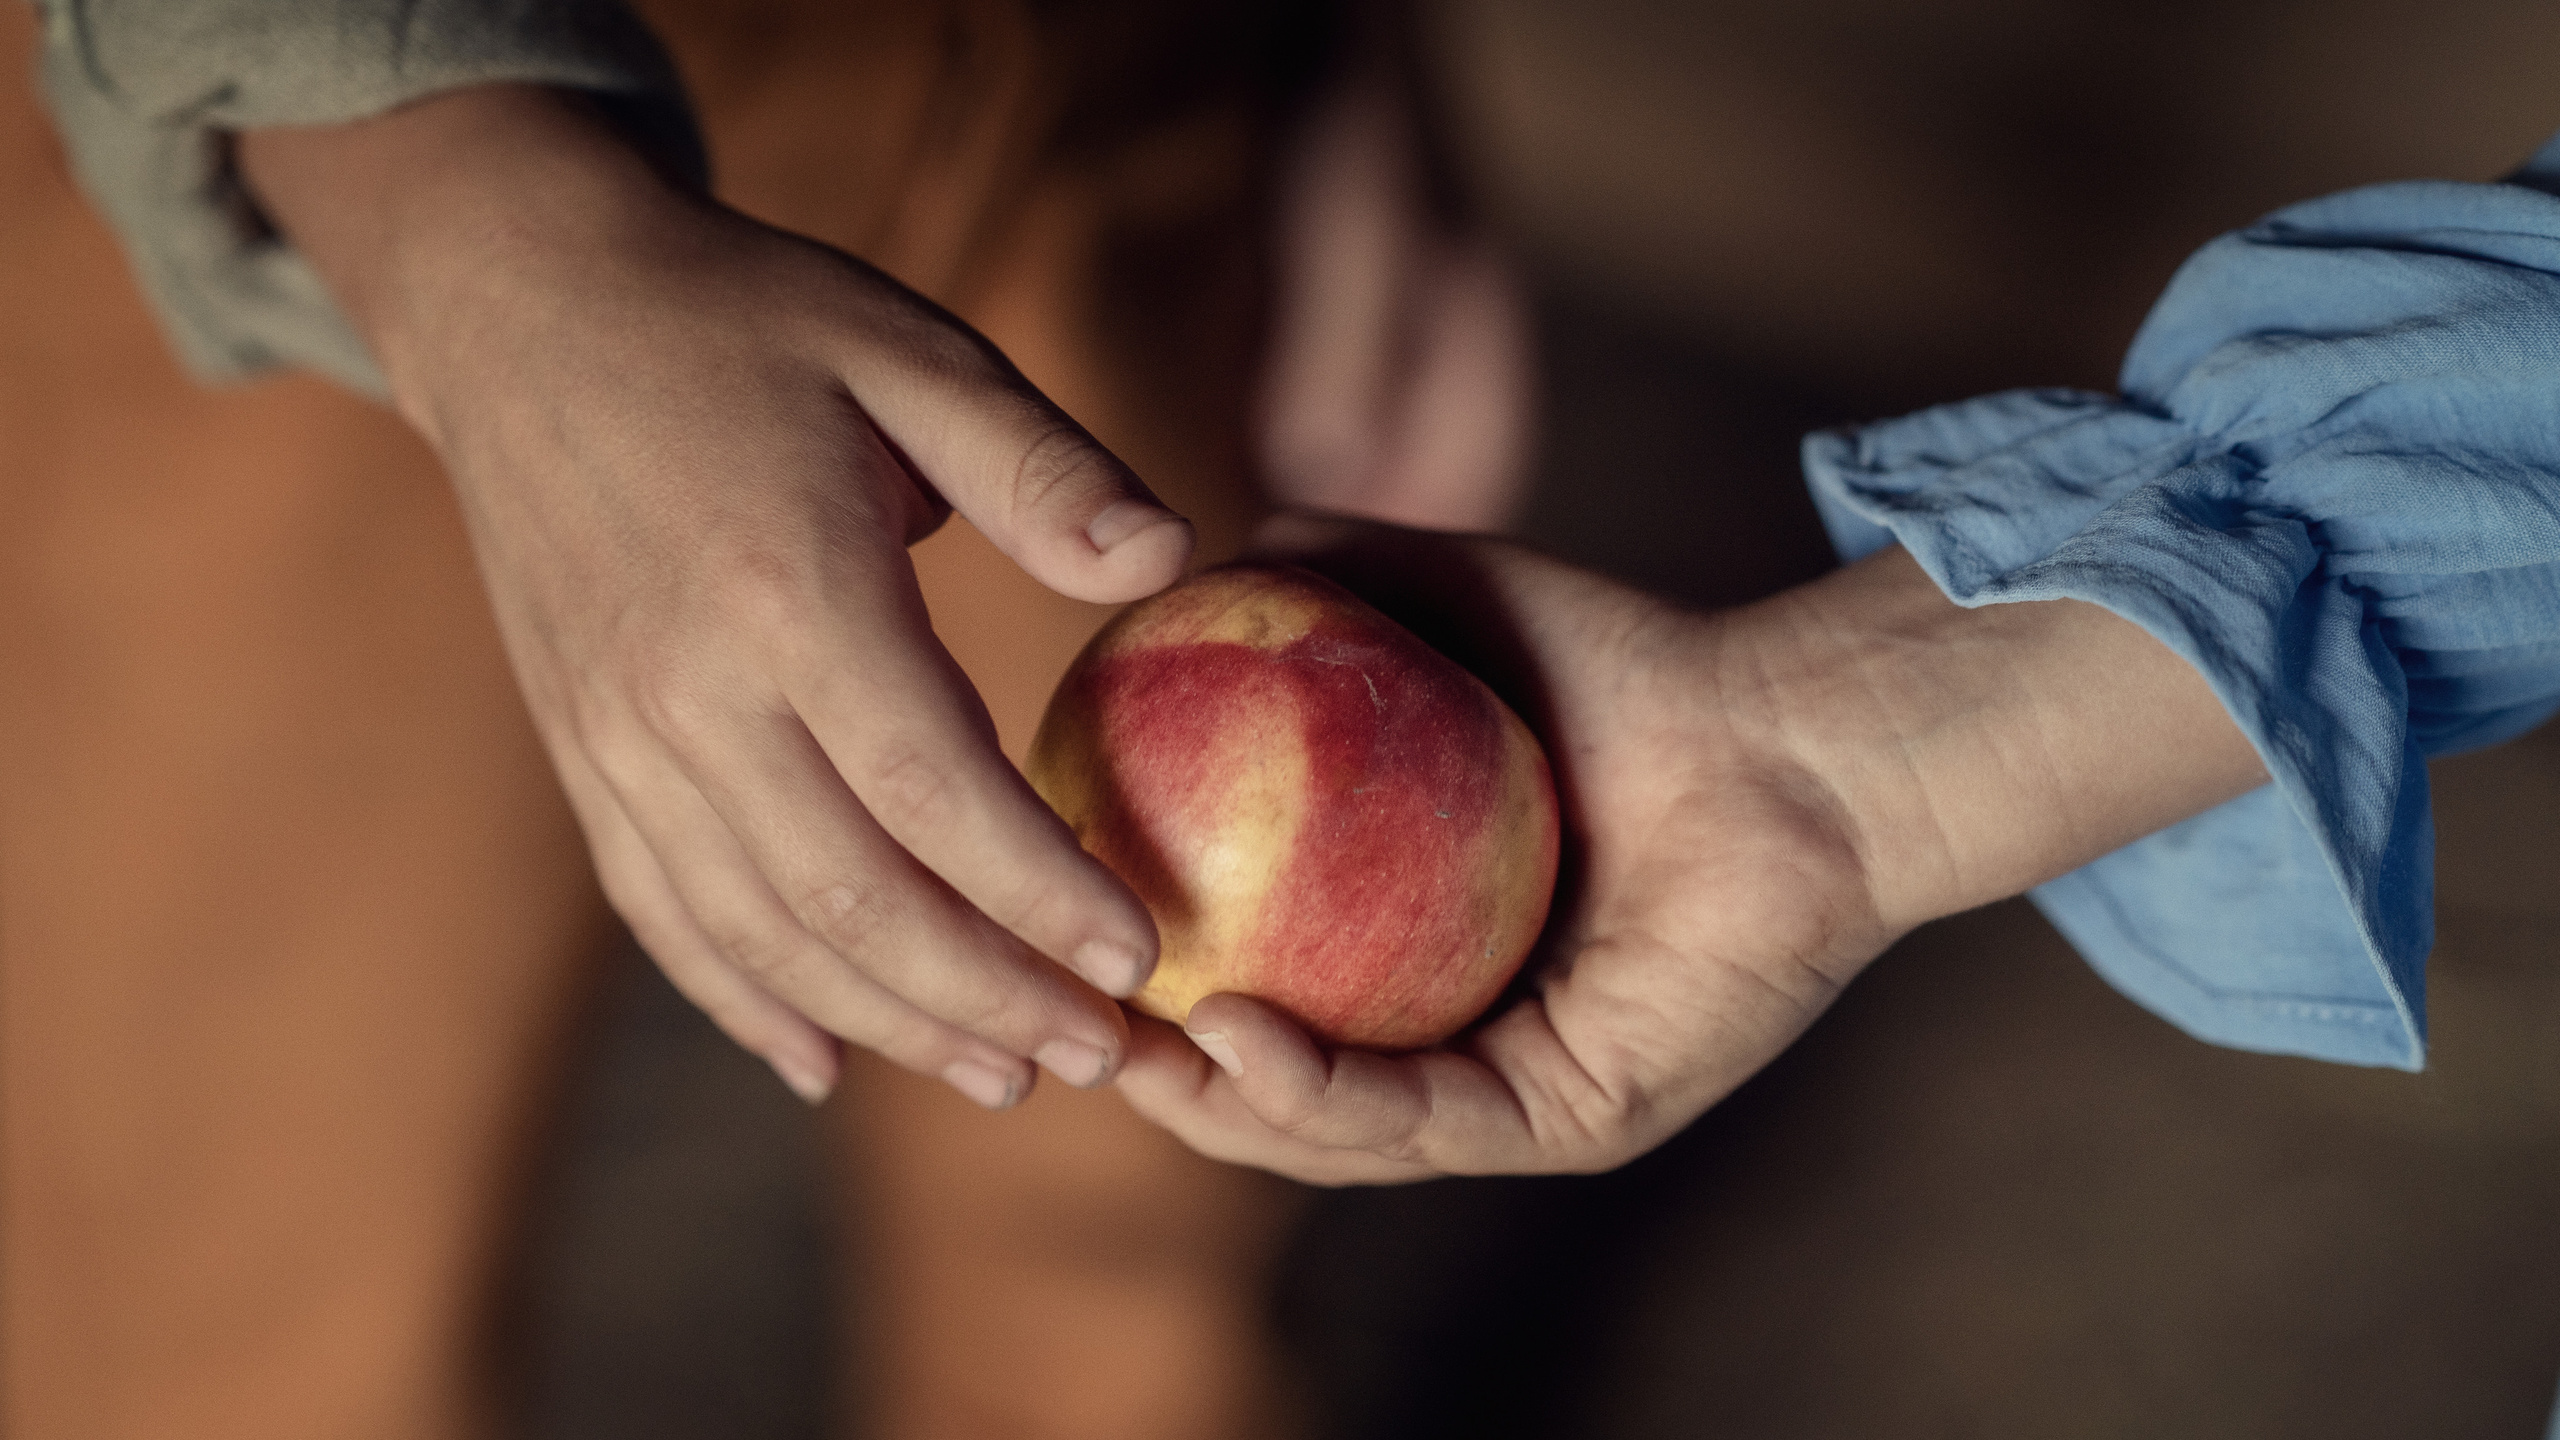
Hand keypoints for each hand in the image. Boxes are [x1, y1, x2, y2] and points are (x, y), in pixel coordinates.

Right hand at [241, 87, 1189, 1107]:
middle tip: (1101, 1054)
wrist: (522, 304)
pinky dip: (744, 999)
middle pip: (848, 895)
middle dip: (985, 994)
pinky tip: (822, 1061)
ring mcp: (617, 735)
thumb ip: (1039, 464)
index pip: (930, 791)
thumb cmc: (748, 321)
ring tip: (1004, 1073)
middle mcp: (687, 689)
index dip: (1038, 893)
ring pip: (759, 929)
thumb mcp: (909, 348)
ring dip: (887, 1021)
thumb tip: (1169, 552)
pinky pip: (662, 911)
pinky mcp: (579, 754)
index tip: (1138, 958)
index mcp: (786, 588)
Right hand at [1114, 516, 2264, 1182]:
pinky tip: (1240, 1039)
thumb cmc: (1626, 665)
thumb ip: (1328, 573)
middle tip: (1049, 1016)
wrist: (1788, 720)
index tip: (1033, 924)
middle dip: (1148, 1076)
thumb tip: (1202, 543)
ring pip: (1333, 1139)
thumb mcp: (1442, 603)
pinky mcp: (1582, 1119)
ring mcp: (1515, 1094)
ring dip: (1215, 1107)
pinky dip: (1327, 1096)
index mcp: (1401, 958)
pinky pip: (1435, 1123)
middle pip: (1263, 1097)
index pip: (1237, 991)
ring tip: (1125, 1046)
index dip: (1130, 981)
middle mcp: (1451, 1043)